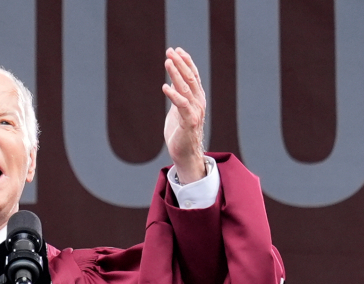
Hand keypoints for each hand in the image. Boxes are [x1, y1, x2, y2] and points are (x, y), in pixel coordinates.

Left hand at [162, 47, 205, 183]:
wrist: (185, 154)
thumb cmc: (180, 132)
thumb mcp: (178, 110)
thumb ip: (178, 96)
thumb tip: (171, 83)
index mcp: (197, 98)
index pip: (193, 76)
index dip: (186, 62)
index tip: (176, 50)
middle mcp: (198, 103)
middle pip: (190, 78)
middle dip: (180, 63)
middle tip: (170, 51)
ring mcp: (195, 112)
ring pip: (186, 88)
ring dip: (176, 74)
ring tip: (167, 62)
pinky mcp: (189, 122)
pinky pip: (182, 106)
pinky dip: (174, 95)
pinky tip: (165, 87)